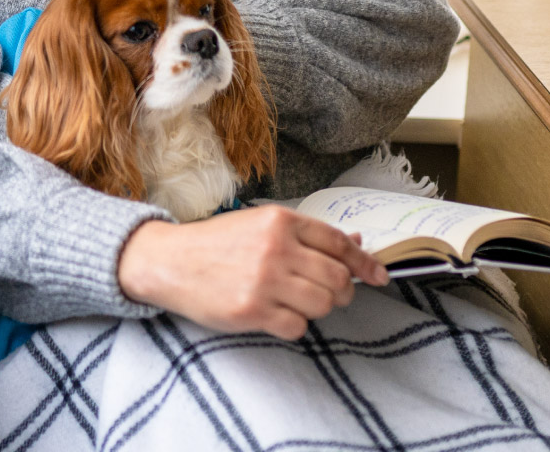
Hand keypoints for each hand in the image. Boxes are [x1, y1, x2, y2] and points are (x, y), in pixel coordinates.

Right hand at [117, 205, 389, 339]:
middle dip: (342, 291)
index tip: (379, 276)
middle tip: (330, 294)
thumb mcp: (263, 225)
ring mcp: (264, 280)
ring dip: (318, 308)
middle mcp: (276, 248)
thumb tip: (357, 243)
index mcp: (282, 221)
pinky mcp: (251, 310)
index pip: (340, 244)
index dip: (365, 263)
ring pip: (323, 304)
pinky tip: (277, 314)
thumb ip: (308, 235)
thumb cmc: (220, 243)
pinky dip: (294, 325)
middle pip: (338, 278)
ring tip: (298, 302)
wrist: (169, 261)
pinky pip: (297, 326)